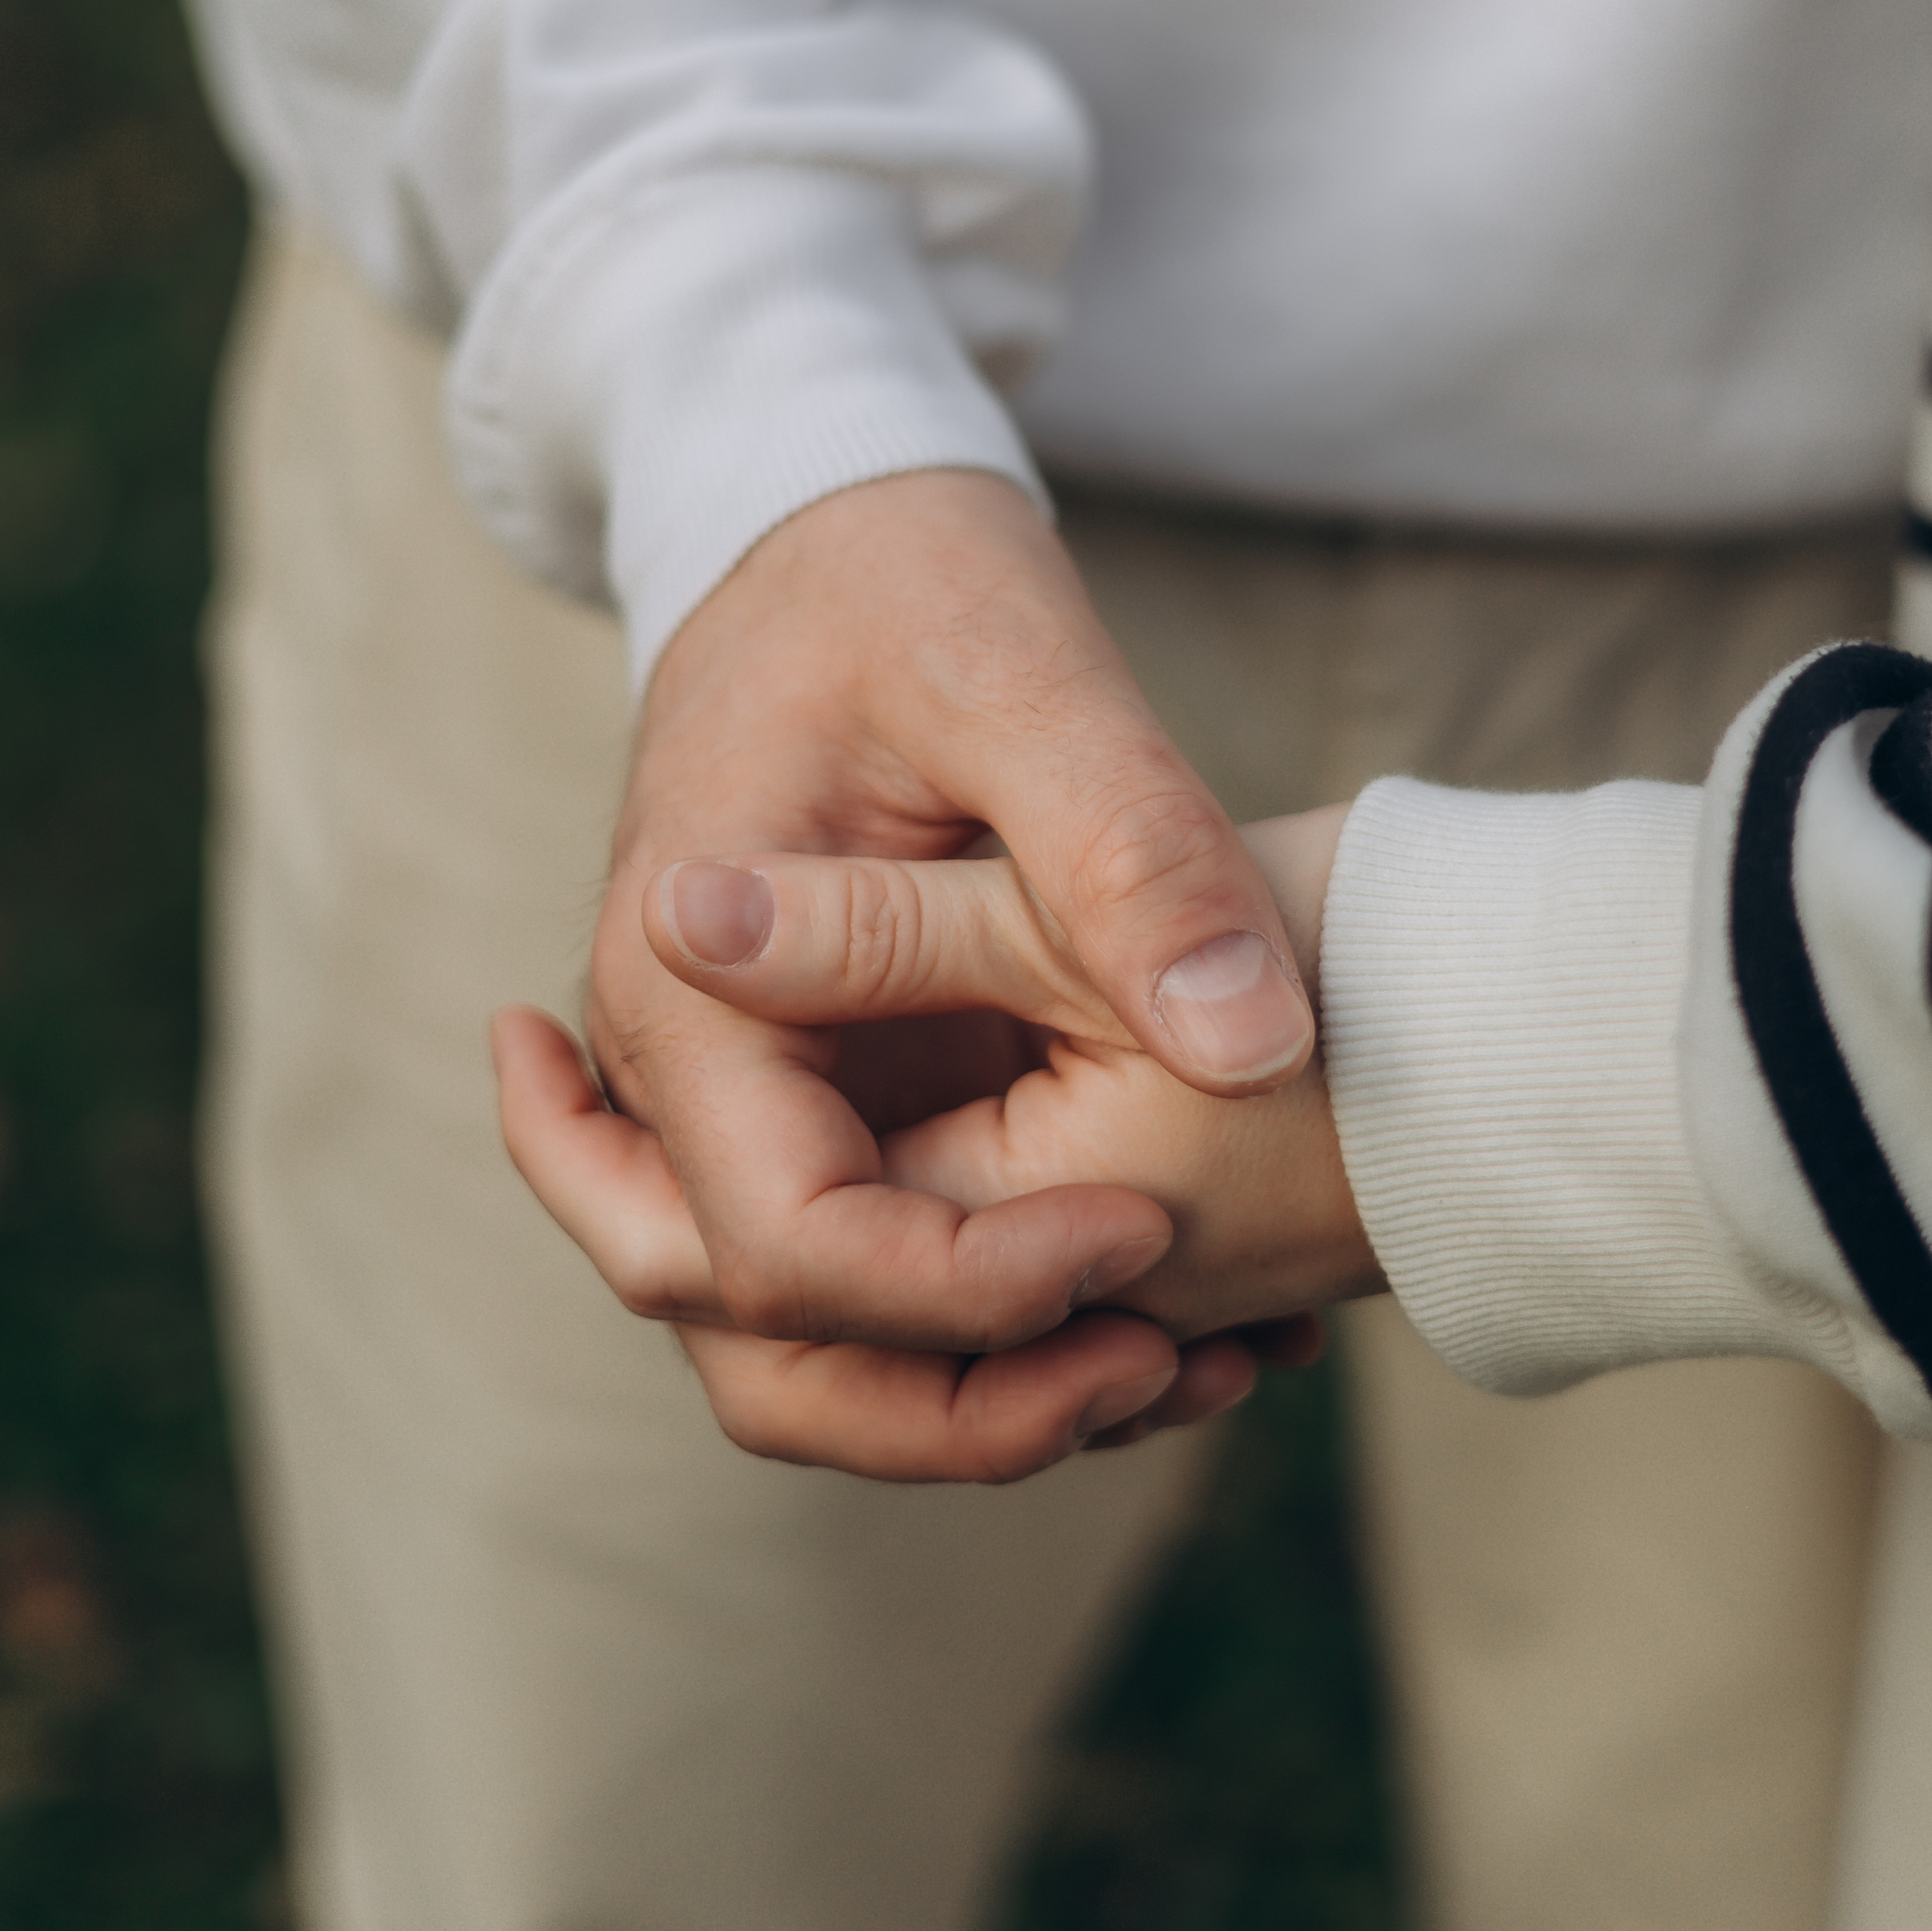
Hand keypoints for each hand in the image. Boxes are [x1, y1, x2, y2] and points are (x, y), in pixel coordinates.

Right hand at [497, 469, 1318, 1477]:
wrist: (830, 522)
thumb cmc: (907, 577)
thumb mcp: (1026, 678)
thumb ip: (1129, 855)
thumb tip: (1254, 1050)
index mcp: (684, 982)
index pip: (787, 1241)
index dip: (970, 1287)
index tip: (1150, 1234)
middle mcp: (677, 1067)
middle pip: (758, 1343)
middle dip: (955, 1408)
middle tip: (1161, 1375)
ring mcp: (735, 1090)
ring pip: (804, 1338)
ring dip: (974, 1390)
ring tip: (1192, 1363)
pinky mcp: (815, 1088)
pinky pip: (875, 1255)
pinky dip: (996, 1316)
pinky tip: (1176, 1304)